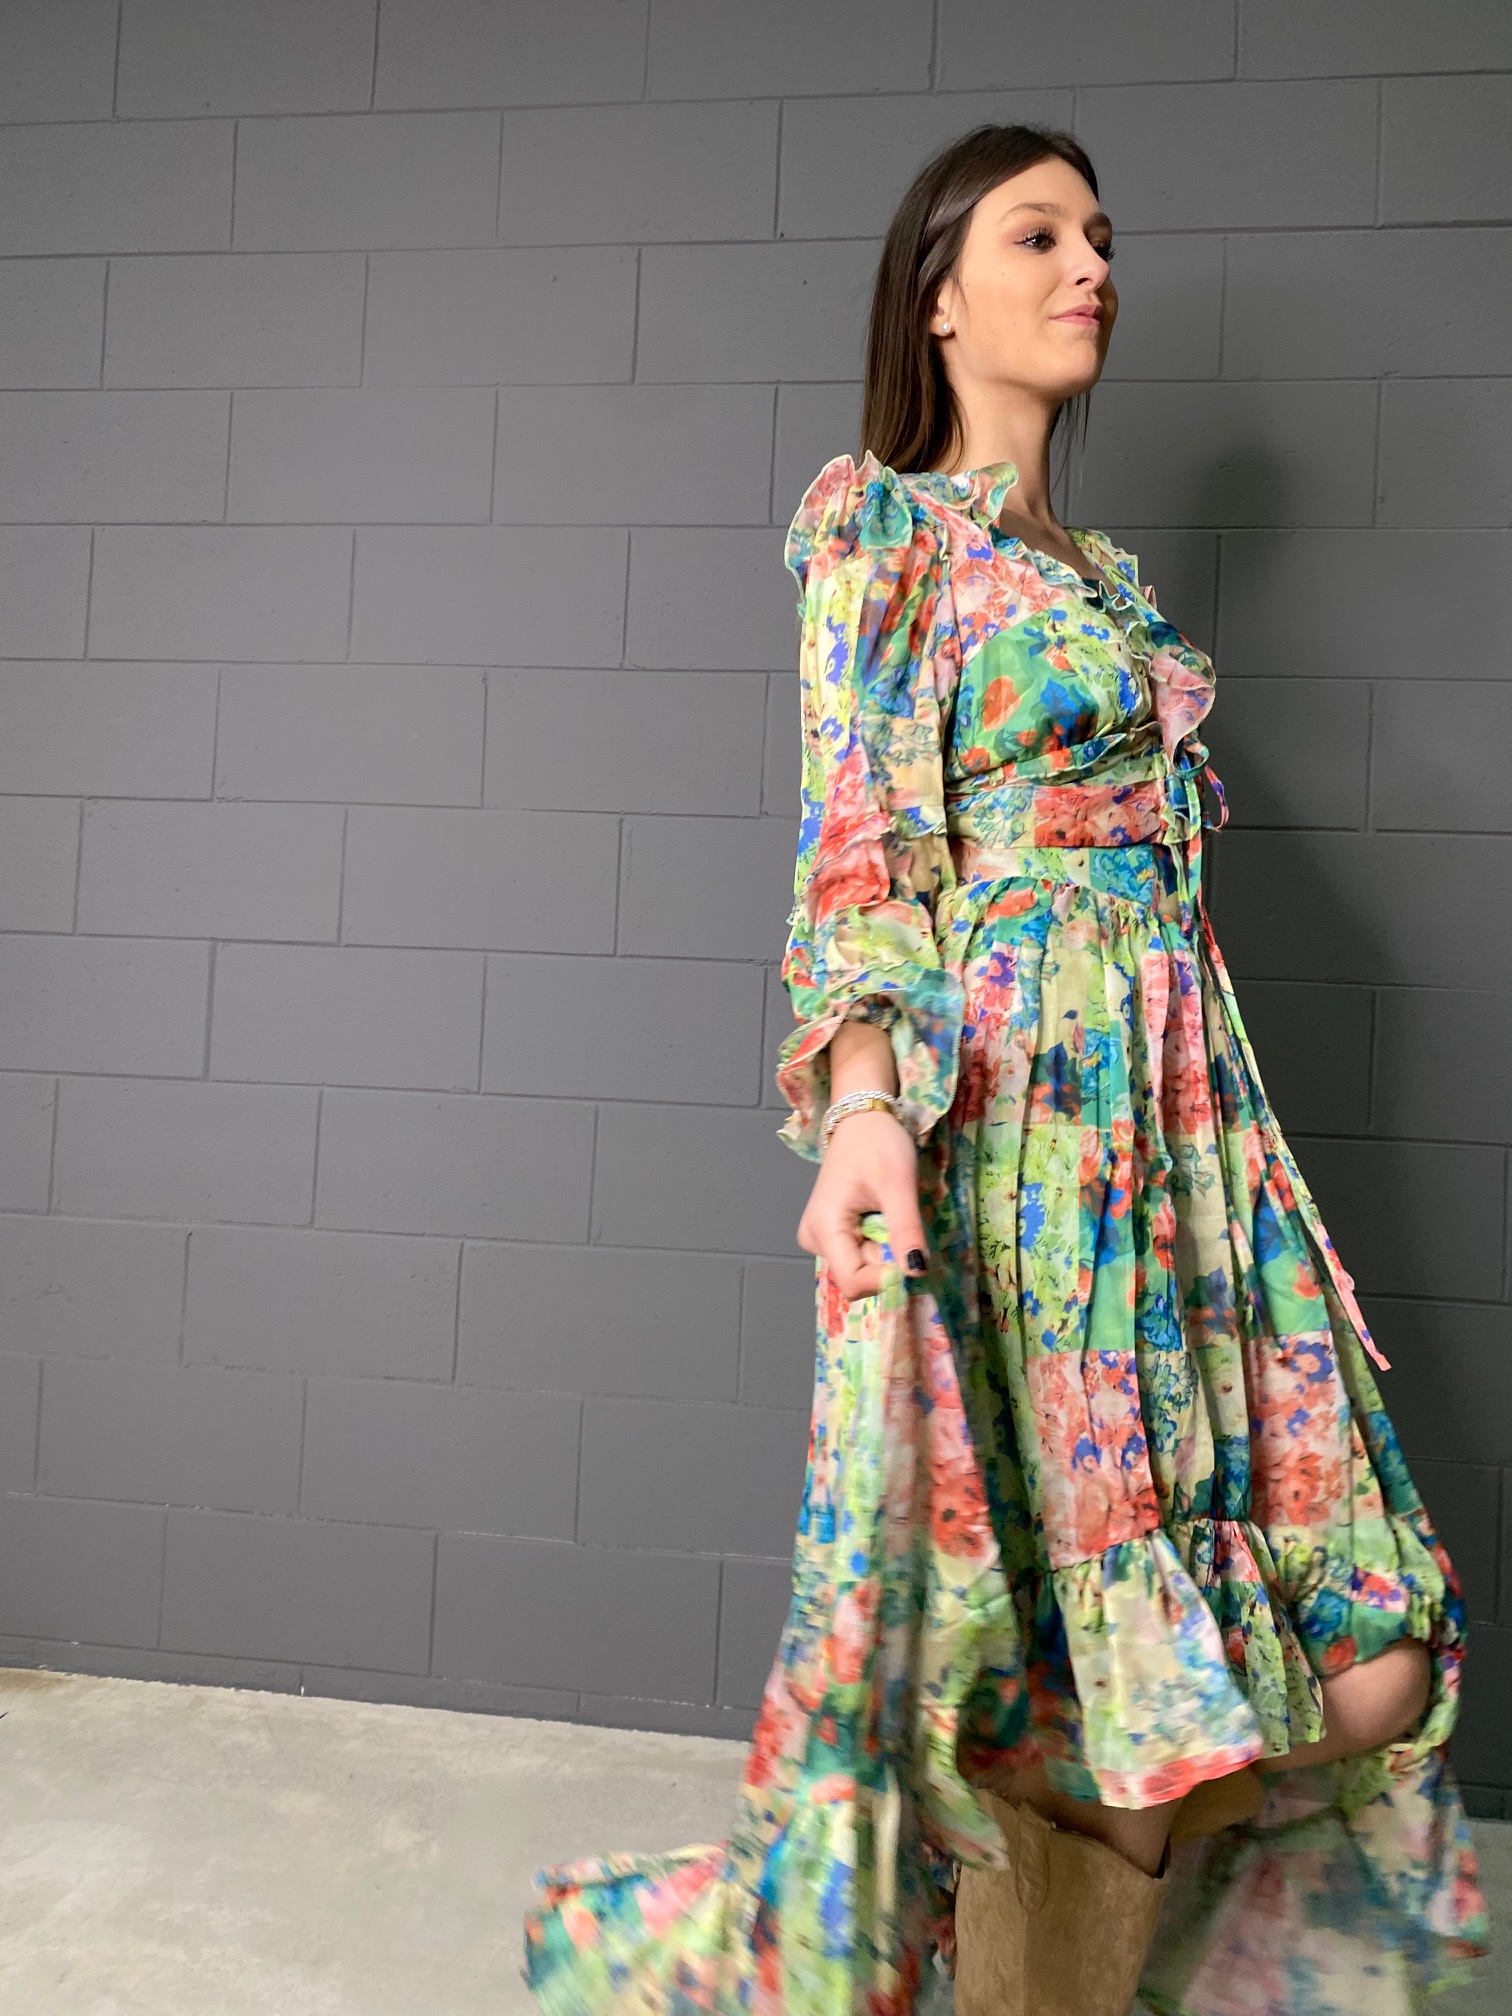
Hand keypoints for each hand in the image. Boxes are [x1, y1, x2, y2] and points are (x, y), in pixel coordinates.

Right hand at [796, 1107, 928, 1301]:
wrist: (862, 1119)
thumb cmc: (878, 1144)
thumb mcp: (898, 1185)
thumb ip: (905, 1230)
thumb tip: (916, 1272)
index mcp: (824, 1228)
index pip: (854, 1282)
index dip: (887, 1279)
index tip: (913, 1254)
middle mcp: (815, 1240)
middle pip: (859, 1276)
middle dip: (889, 1259)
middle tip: (901, 1220)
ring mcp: (821, 1238)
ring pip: (862, 1267)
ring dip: (886, 1250)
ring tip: (891, 1213)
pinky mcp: (831, 1234)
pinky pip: (860, 1254)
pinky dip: (881, 1244)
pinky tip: (883, 1216)